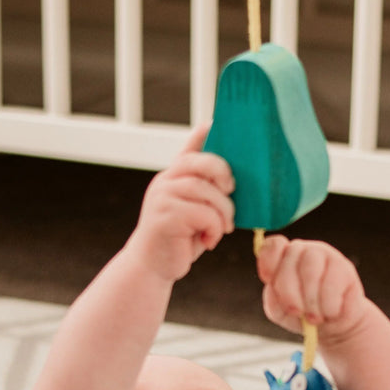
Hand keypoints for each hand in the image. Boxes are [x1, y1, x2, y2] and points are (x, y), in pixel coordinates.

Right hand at [126, 124, 235, 281]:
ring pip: (207, 192)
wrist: (152, 266)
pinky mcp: (164, 216)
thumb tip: (236, 181)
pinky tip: (208, 241)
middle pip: (202, 162)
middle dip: (224, 175)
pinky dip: (214, 230)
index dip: (206, 131)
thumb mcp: (196, 211)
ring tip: (221, 229)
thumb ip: (208, 191)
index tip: (218, 122)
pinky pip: (204, 215)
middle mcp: (166, 180)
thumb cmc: (181, 238)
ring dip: (223, 213)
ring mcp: (162, 196)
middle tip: (231, 192)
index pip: (192, 146)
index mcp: (175, 175)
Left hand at [257, 235, 368, 344]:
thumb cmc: (304, 316)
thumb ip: (272, 300)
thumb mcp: (281, 313)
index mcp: (283, 258)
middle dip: (289, 294)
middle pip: (289, 262)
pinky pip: (331, 284)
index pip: (272, 246)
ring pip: (310, 271)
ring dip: (310, 301)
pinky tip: (331, 312)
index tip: (269, 280)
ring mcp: (325, 255)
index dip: (268, 261)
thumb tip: (272, 288)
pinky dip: (328, 305)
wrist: (335, 328)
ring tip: (314, 317)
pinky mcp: (344, 267)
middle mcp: (303, 251)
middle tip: (296, 312)